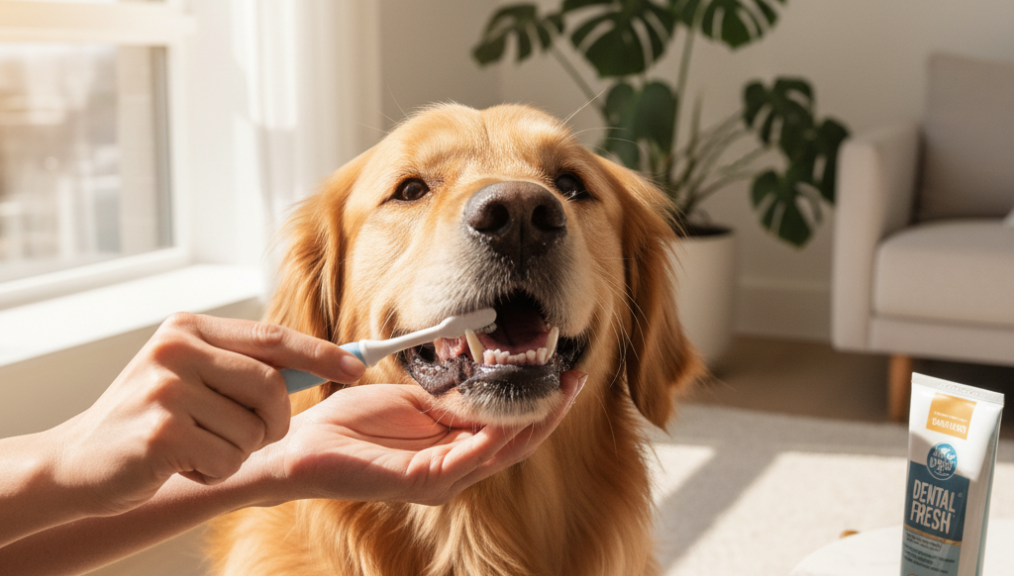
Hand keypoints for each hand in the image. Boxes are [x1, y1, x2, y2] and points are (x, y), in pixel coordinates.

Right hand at [46, 313, 364, 516]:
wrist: (77, 462)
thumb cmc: (149, 421)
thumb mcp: (190, 376)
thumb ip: (242, 366)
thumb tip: (319, 364)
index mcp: (189, 329)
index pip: (272, 336)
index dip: (320, 353)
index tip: (357, 367)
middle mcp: (176, 349)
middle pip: (271, 386)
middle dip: (273, 423)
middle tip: (247, 438)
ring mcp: (166, 389)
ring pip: (252, 429)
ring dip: (236, 452)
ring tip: (197, 448)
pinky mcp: (160, 431)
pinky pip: (226, 459)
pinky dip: (214, 473)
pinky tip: (181, 465)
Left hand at [266, 370, 586, 505]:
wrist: (304, 444)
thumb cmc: (350, 424)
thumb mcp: (411, 401)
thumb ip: (449, 399)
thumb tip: (484, 381)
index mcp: (452, 450)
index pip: (508, 430)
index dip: (539, 404)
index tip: (562, 373)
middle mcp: (453, 470)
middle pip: (517, 444)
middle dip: (550, 412)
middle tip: (574, 379)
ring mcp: (440, 480)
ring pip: (502, 452)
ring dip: (532, 421)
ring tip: (556, 391)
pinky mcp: (422, 482)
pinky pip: (469, 458)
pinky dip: (494, 436)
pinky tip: (511, 414)